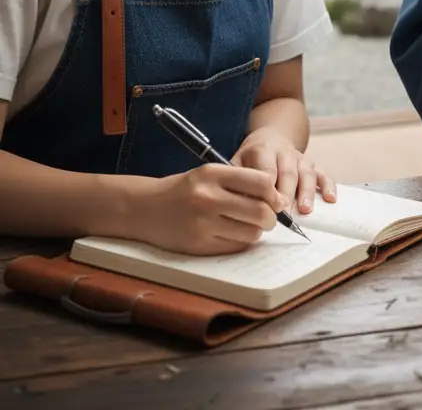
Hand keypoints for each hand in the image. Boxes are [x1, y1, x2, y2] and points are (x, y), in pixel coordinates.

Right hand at [137, 163, 286, 254]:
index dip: (274, 193)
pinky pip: (235, 246)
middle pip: (260, 211)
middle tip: (269, 218)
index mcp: (213, 174)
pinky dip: (241, 241)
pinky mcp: (198, 245)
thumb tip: (277, 200)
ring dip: (257, 231)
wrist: (144, 208)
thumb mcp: (209, 174)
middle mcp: (207, 198)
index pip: (261, 182)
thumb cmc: (185, 189)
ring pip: (251, 232)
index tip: (275, 199)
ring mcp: (202, 223)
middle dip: (271, 217)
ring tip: (249, 226)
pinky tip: (232, 234)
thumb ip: (241, 182)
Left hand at [232, 127, 335, 215]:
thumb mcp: (236, 163)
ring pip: (306, 173)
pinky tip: (330, 199)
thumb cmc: (249, 159)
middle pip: (288, 172)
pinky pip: (323, 174)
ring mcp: (300, 158)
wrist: (269, 138)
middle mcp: (284, 152)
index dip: (268, 188)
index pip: (266, 169)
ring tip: (305, 210)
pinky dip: (328, 186)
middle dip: (287, 193)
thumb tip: (237, 204)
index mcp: (262, 150)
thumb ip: (236, 180)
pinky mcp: (312, 164)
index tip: (266, 207)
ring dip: (307, 192)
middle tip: (284, 213)